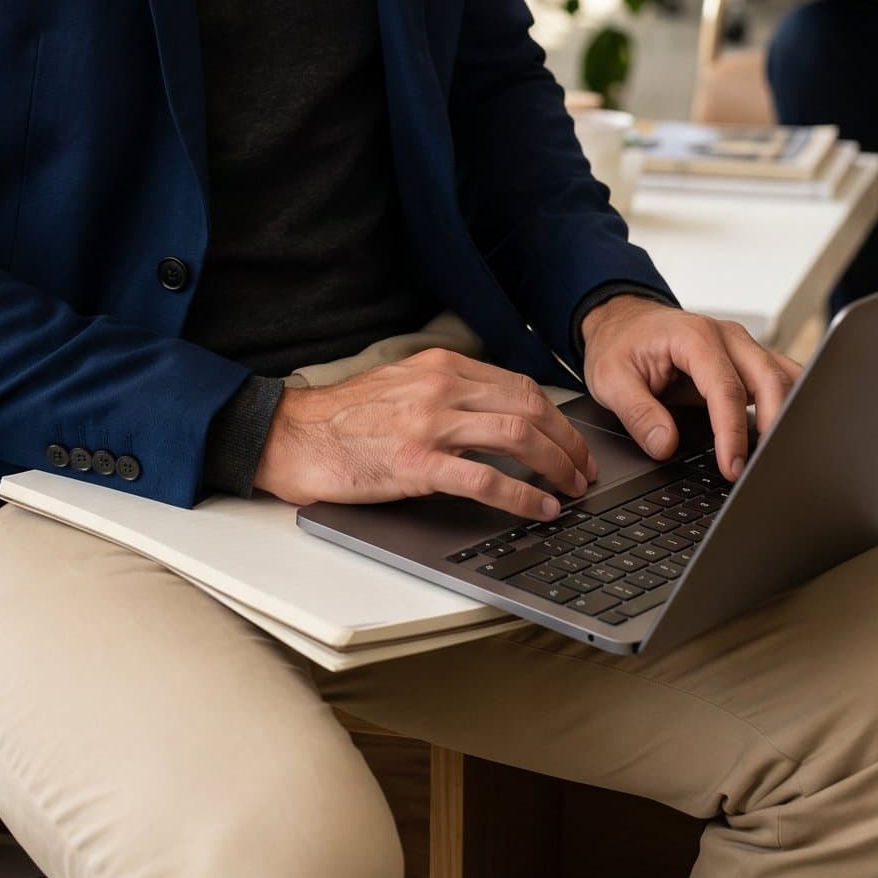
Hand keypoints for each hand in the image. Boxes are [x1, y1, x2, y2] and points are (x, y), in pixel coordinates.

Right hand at [253, 347, 597, 521]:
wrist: (293, 435)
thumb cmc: (343, 419)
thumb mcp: (401, 386)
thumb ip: (447, 392)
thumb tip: (496, 416)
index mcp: (440, 367)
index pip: (519, 386)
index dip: (556, 417)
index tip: (572, 442)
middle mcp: (441, 388)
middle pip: (529, 408)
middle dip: (568, 442)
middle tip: (584, 470)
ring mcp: (430, 425)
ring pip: (518, 437)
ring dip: (556, 466)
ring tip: (572, 490)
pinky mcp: (417, 464)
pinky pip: (487, 480)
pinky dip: (524, 497)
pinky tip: (541, 510)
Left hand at [579, 294, 799, 481]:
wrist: (623, 321)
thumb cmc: (619, 344)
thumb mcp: (610, 378)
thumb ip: (638, 412)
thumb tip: (666, 445)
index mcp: (693, 337)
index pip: (725, 388)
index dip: (732, 432)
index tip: (732, 467)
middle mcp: (726, 337)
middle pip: (769, 379)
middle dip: (773, 426)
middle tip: (762, 469)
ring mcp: (742, 347)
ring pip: (785, 377)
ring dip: (789, 414)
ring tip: (780, 457)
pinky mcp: (748, 361)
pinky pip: (782, 378)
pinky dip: (791, 404)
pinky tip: (788, 433)